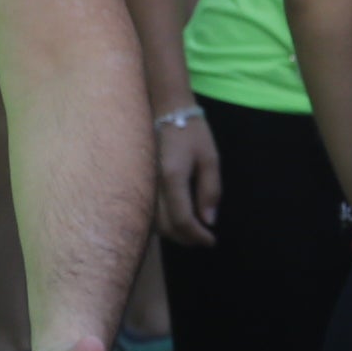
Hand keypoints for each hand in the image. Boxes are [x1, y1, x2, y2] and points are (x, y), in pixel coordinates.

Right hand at [154, 113, 222, 248]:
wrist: (164, 110)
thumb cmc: (191, 132)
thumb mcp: (209, 159)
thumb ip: (210, 191)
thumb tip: (209, 221)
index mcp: (172, 178)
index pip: (183, 220)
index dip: (198, 236)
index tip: (211, 240)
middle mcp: (152, 185)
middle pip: (166, 227)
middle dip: (186, 238)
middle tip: (203, 239)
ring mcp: (143, 185)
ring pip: (154, 223)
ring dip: (174, 233)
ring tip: (191, 231)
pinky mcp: (139, 183)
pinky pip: (148, 213)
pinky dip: (163, 223)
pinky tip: (175, 219)